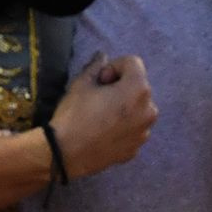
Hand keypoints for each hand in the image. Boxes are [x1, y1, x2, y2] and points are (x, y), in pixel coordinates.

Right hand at [49, 53, 157, 179]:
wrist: (62, 155)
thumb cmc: (74, 115)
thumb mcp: (82, 84)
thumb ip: (96, 66)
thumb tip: (102, 56)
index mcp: (139, 89)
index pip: (132, 63)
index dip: (113, 67)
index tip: (99, 81)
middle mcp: (149, 110)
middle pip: (137, 86)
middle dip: (121, 86)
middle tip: (99, 97)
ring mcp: (143, 132)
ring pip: (137, 109)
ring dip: (124, 107)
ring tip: (101, 116)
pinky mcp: (135, 149)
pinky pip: (132, 130)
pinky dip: (123, 127)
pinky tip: (103, 133)